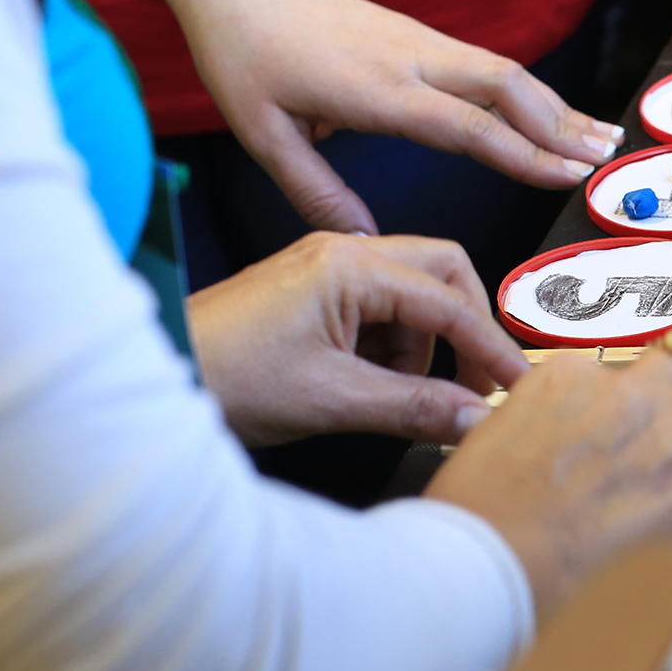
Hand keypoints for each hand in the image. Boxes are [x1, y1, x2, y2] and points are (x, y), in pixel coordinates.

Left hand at [168, 0, 620, 234]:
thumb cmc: (242, 57)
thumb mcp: (261, 135)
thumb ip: (317, 193)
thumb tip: (371, 244)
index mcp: (374, 88)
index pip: (466, 126)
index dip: (524, 154)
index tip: (569, 177)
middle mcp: (409, 58)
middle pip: (507, 88)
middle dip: (563, 125)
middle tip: (608, 159)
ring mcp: (420, 40)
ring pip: (506, 72)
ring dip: (557, 106)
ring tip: (603, 137)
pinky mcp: (420, 35)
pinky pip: (489, 64)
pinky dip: (530, 91)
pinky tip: (552, 112)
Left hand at [187, 232, 529, 446]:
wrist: (154, 376)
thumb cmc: (223, 377)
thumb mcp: (332, 400)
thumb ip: (415, 406)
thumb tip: (476, 418)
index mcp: (350, 265)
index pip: (449, 301)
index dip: (491, 348)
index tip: (517, 386)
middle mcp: (343, 252)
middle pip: (444, 271)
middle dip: (467, 326)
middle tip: (473, 382)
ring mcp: (327, 267)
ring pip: (415, 291)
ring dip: (425, 344)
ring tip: (399, 394)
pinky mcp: (315, 290)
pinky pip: (381, 307)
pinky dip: (393, 346)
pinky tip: (371, 384)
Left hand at [426, 344, 671, 616]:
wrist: (480, 566)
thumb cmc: (560, 588)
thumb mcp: (656, 573)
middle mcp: (666, 428)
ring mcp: (613, 393)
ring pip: (671, 357)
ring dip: (658, 384)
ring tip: (623, 416)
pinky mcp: (560, 375)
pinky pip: (595, 362)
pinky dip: (587, 387)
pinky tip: (561, 423)